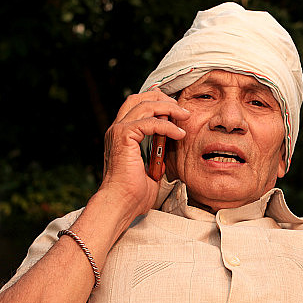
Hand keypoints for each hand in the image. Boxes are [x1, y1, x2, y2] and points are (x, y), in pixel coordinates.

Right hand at [100, 88, 188, 216]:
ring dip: (168, 108)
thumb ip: (156, 156)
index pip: (137, 105)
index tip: (176, 106)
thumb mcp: (151, 170)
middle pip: (139, 98)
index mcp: (122, 135)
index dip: (156, 100)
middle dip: (163, 99)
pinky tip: (179, 134)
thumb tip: (167, 151)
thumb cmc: (134, 193)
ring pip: (145, 105)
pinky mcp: (123, 136)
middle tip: (182, 110)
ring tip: (185, 116)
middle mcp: (117, 129)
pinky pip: (149, 122)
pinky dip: (167, 125)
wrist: (121, 203)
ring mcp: (118, 131)